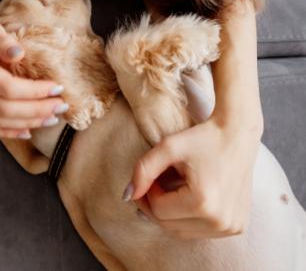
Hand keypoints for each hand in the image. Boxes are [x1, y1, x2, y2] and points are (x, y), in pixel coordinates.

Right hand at [0, 16, 66, 138]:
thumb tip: (19, 54)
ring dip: (28, 122)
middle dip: (37, 110)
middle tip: (61, 106)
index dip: (34, 91)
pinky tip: (29, 131)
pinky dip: (10, 131)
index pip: (7, 87)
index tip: (58, 87)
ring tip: (52, 118)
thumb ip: (3, 39)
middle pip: (5, 108)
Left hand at [124, 114, 262, 239]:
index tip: (152, 175)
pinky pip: (201, 230)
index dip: (148, 192)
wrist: (237, 133)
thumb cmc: (203, 137)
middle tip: (155, 183)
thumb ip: (143, 170)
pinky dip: (189, 217)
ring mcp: (231, 227)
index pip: (159, 210)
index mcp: (203, 203)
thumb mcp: (169, 147)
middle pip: (169, 226)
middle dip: (156, 205)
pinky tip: (189, 196)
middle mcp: (220, 222)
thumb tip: (127, 196)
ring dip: (171, 214)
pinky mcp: (236, 227)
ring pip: (183, 232)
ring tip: (173, 187)